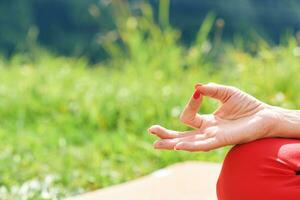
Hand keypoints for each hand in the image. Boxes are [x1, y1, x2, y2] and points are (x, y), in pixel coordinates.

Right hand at [148, 83, 277, 151]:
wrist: (266, 116)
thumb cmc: (247, 105)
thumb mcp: (226, 92)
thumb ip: (211, 90)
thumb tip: (196, 87)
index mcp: (207, 122)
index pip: (188, 116)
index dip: (190, 103)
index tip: (199, 92)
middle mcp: (207, 132)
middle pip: (181, 136)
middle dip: (166, 135)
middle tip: (151, 131)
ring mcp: (213, 138)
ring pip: (188, 143)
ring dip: (171, 143)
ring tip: (156, 143)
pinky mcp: (221, 140)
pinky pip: (203, 145)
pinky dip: (190, 145)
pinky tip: (178, 145)